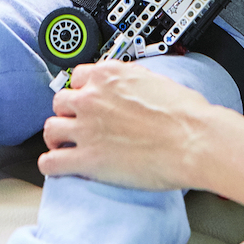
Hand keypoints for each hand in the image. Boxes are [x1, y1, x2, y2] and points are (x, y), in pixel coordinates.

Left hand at [39, 60, 217, 190]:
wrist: (193, 140)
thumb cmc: (185, 114)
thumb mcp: (155, 81)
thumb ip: (132, 82)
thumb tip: (132, 90)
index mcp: (109, 75)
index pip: (77, 77)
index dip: (82, 91)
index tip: (86, 100)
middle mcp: (92, 97)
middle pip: (60, 101)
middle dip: (68, 113)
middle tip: (78, 124)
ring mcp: (86, 128)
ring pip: (50, 128)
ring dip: (56, 138)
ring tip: (64, 146)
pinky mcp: (87, 159)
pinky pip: (49, 162)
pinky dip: (51, 166)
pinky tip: (60, 168)